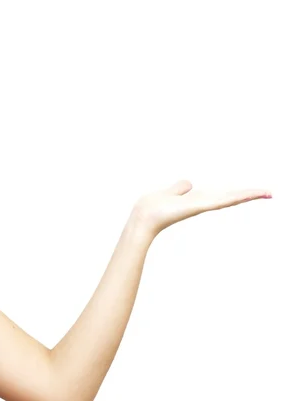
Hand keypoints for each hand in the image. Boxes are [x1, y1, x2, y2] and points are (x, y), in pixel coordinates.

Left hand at [131, 180, 271, 236]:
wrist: (143, 217)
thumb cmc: (152, 207)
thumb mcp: (169, 192)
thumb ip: (179, 188)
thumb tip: (188, 183)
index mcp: (196, 200)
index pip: (220, 196)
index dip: (236, 194)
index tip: (254, 192)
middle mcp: (202, 204)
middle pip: (229, 198)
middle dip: (248, 195)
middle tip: (269, 193)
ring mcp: (201, 206)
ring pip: (229, 199)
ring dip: (247, 194)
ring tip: (267, 192)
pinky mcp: (198, 206)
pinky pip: (218, 201)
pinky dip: (233, 197)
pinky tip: (245, 195)